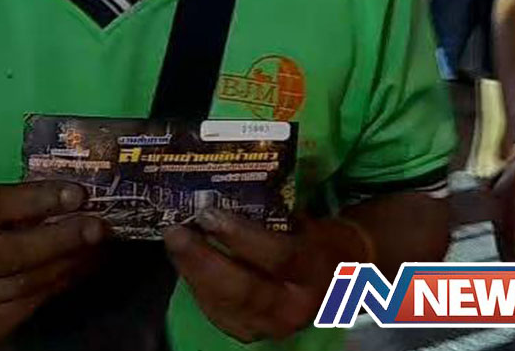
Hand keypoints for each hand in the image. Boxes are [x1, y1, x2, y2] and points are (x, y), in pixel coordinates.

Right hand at [0, 182, 106, 348]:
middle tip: (98, 226)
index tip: (77, 193)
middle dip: (62, 239)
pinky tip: (79, 268)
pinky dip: (60, 284)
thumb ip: (9, 204)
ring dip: (70, 263)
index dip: (36, 199)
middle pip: (13, 253)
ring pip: (28, 285)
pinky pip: (31, 306)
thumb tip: (67, 194)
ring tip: (97, 246)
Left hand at [164, 210, 365, 342]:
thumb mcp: (306, 220)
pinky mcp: (253, 333)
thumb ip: (271, 210)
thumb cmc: (316, 238)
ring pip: (225, 306)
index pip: (277, 257)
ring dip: (193, 273)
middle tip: (176, 231)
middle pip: (244, 290)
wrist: (341, 278)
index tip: (208, 214)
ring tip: (173, 243)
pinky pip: (218, 314)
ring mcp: (273, 326)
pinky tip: (184, 264)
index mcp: (314, 270)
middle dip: (204, 260)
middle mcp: (296, 306)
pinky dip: (197, 289)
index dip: (240, 237)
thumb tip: (222, 181)